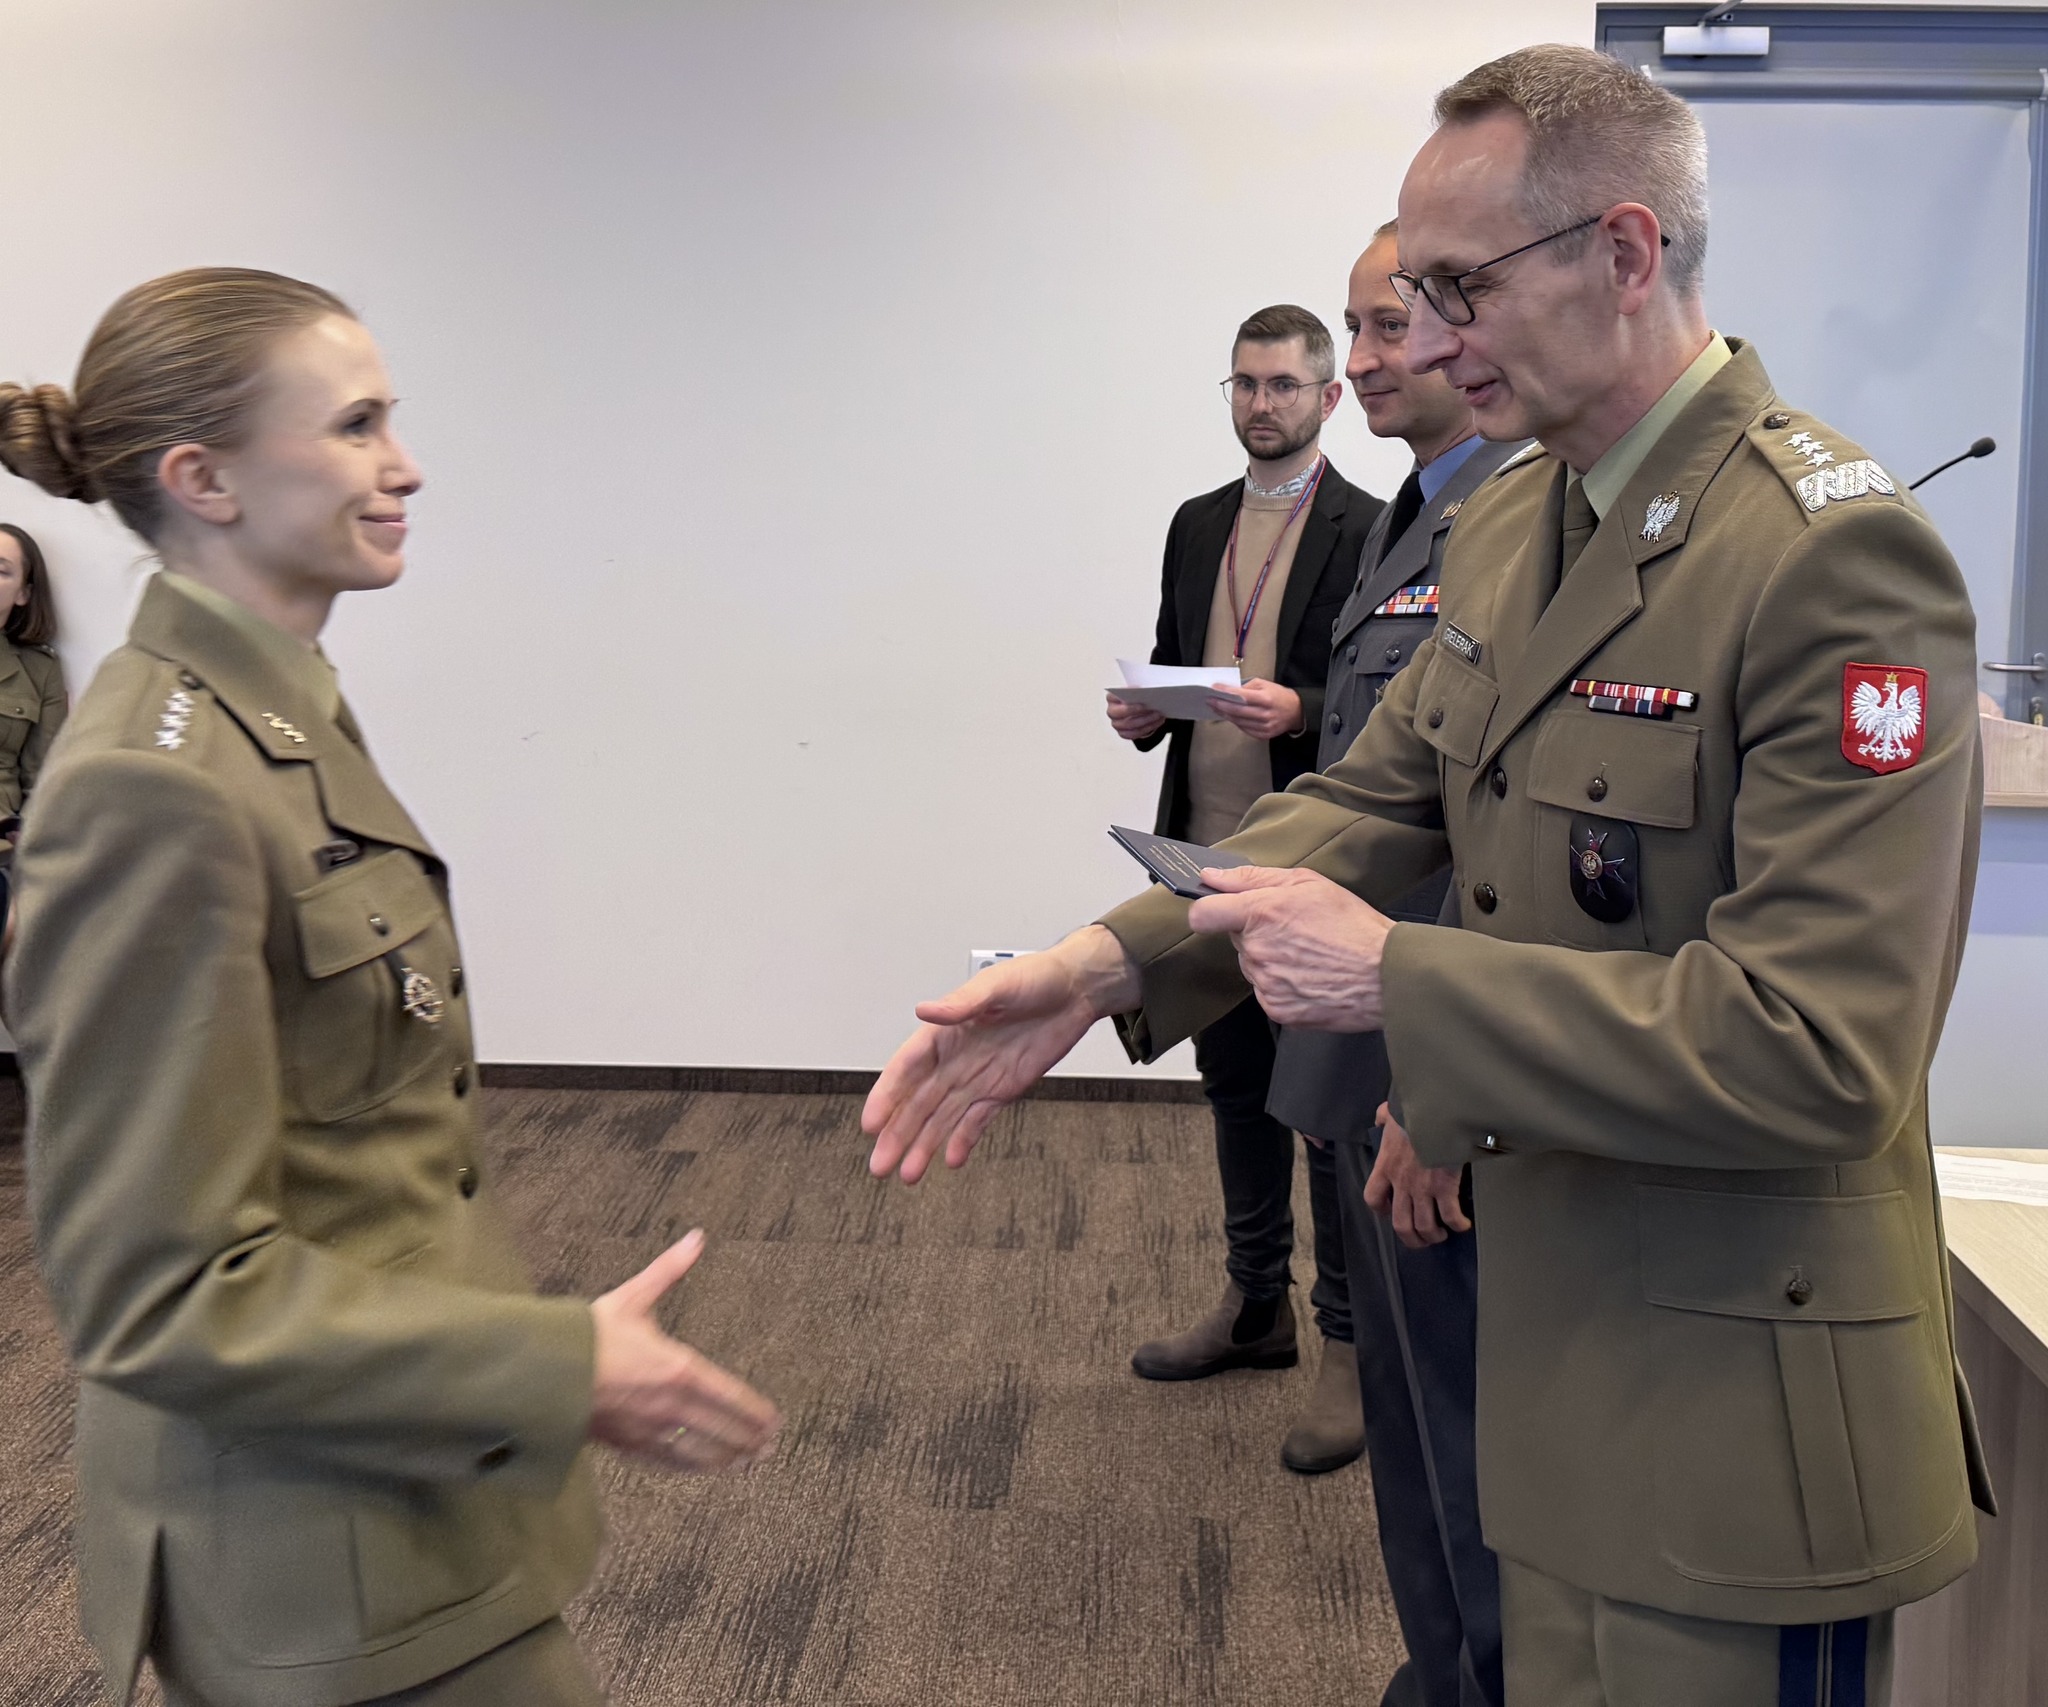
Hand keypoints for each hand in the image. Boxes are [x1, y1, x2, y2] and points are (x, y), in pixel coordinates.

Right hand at [588, 1231, 782, 1472]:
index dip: (756, 1413)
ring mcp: (649, 1431)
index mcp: (679, 1369)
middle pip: (722, 1430)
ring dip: (728, 1459)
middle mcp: (670, 1406)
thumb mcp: (633, 1297)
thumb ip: (670, 1270)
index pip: (731, 1398)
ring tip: (748, 1463)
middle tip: (771, 1446)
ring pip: (700, 1453)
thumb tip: (697, 1238)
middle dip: (749, 1440)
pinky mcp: (627, 1446)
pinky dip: (693, 1467)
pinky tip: (704, 1468)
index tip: (775, 1422)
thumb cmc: (589, 1335)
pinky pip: (669, 1462)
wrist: (542, 1373)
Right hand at [865, 925, 1139, 1182]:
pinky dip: (963, 1140)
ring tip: (908, 1175)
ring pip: (943, 1119)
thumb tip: (925, 1010)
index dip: (887, 1096)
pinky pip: (977, 1121)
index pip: (907, 1069)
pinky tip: (950, 1160)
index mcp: (946, 1031)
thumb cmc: (1034, 978)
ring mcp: (977, 1078)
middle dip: (897, 1134)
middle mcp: (955, 1059)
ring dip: (923, 1146)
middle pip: (918, 1103)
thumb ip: (962, 1003)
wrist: (1075, 991)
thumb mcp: (997, 985)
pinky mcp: (1002, 1090)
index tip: (871, 1124)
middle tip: (879, 1165)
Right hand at [1106, 693, 1166, 741]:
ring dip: (1146, 719)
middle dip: (1136, 710)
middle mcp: (1111, 712)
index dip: (1126, 695)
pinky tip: (1158, 721)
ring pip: (1129, 724)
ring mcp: (1116, 724)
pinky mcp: (1123, 733)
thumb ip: (1138, 690)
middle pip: (1121, 712)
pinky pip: (1135, 733)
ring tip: (1158, 714)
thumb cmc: (1136, 698)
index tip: (1140, 693)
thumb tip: (1147, 691)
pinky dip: (1148, 728)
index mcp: (1111, 698)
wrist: (1137, 711)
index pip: (1113, 697)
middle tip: (1151, 706)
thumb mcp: (1136, 691)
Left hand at [1186, 865, 1392, 1030]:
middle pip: (1236, 939)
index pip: (1203, 914)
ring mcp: (1266, 983)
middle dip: (1257, 931)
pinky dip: (1284, 984)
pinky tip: (1312, 975)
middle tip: (1296, 929)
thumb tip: (1212, 876)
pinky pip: (1267, 991)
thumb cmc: (1353, 925)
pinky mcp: (1277, 1009)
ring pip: (1253, 965)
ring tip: (1310, 954)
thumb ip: (1252, 878)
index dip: (1208, 910)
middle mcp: (1257, 951)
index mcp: (1260, 913)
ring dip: (1271, 958)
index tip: (1219, 910)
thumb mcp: (1308, 883)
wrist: (1387, 975)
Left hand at [1210, 677, 1301, 739]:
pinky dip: (1235, 722)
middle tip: (1209, 700)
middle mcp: (1266, 714)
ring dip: (1225, 715)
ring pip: (1239, 721)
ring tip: (1215, 708)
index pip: (1242, 696)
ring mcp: (1265, 726)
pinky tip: (1228, 716)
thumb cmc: (1278, 695)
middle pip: (1238, 711)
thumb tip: (1229, 690)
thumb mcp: (1265, 684)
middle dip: (1221, 705)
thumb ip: (1247, 686)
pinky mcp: (1264, 735)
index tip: (1214, 689)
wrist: (1296, 711)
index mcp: (1267, 699)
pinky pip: (1245, 729)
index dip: (1227, 692)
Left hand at [1364, 1104, 1471, 1248]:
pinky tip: (1463, 1224)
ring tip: (1441, 1234)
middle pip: (1400, 1224)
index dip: (1381, 1210)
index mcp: (1386, 1165)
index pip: (1373, 1198)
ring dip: (1433, 1235)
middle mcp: (1401, 1182)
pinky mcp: (1445, 1187)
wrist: (1433, 1109)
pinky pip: (1450, 1216)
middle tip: (1421, 1239)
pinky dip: (1457, 1225)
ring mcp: (1422, 1187)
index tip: (1390, 1212)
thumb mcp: (1390, 1113)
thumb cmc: (1413, 1110)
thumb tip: (1381, 1117)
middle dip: (1411, 1238)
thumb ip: (1383, 1118)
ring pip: (1424, 1226)